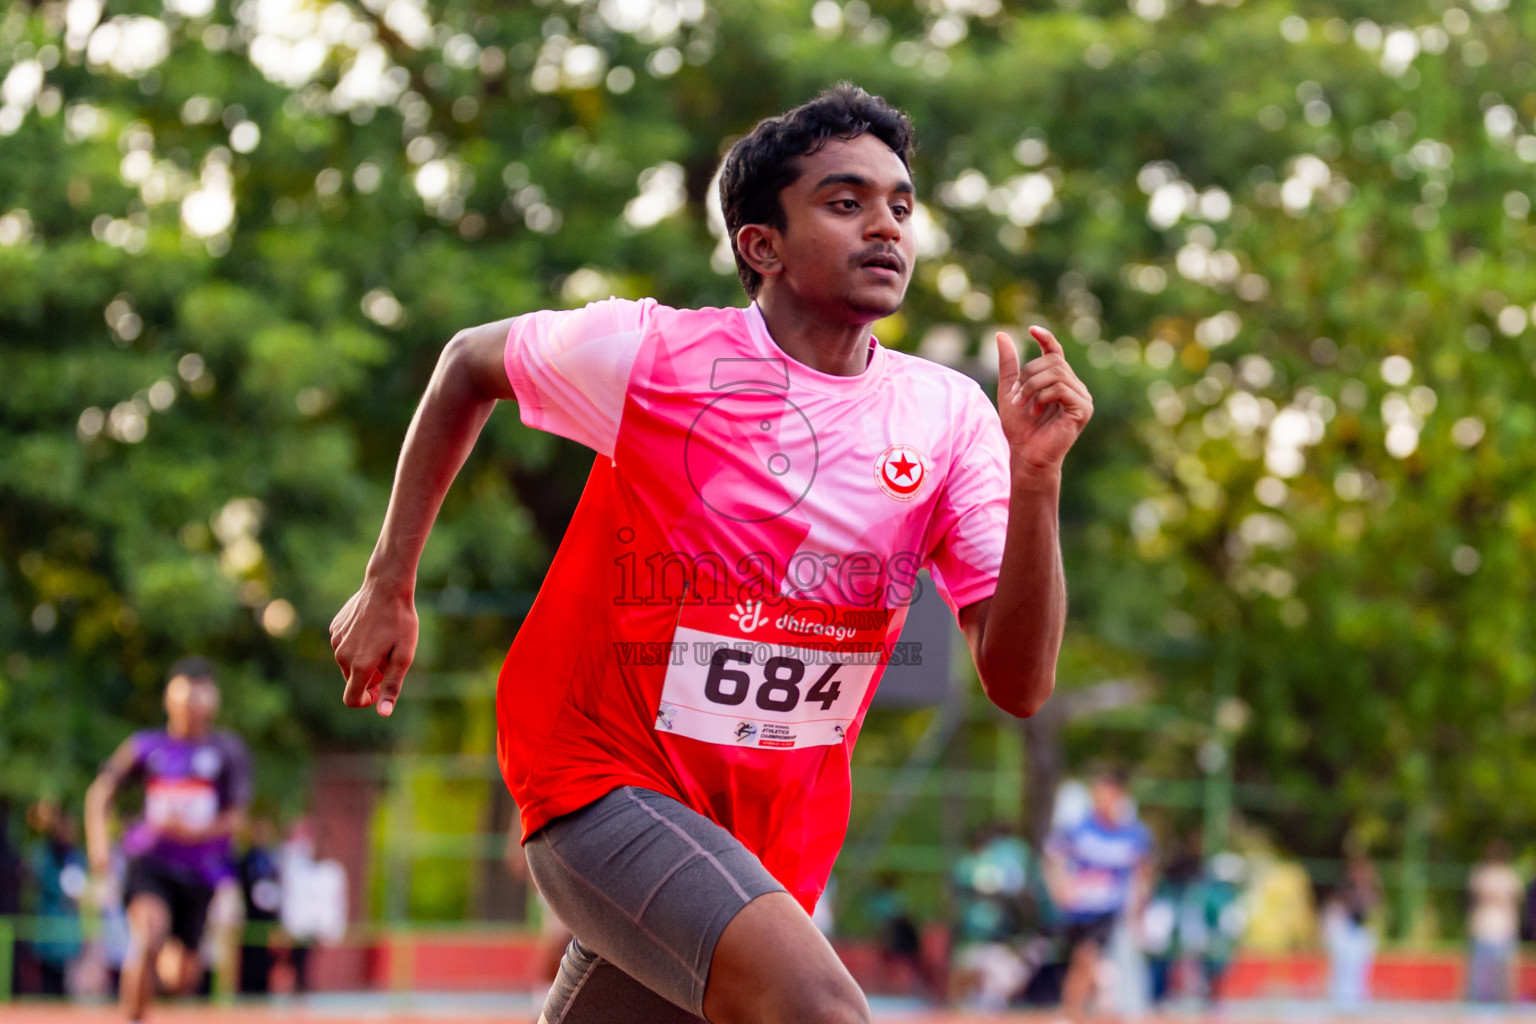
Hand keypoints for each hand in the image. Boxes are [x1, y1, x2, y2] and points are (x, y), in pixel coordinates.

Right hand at [330, 578, 418, 716]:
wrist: (386, 586)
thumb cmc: (400, 622)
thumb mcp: (404, 656)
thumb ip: (392, 686)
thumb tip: (383, 713)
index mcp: (359, 665)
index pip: (351, 699)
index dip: (366, 700)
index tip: (380, 690)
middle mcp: (342, 655)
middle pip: (352, 680)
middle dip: (369, 677)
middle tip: (389, 658)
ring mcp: (336, 640)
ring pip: (348, 662)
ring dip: (363, 659)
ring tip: (382, 640)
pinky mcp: (335, 627)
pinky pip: (345, 645)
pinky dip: (357, 644)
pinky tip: (372, 628)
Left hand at [996, 326, 1092, 475]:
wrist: (1025, 456)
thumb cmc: (1019, 428)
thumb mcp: (1009, 391)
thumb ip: (1008, 365)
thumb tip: (1001, 334)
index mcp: (1058, 381)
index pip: (1055, 352)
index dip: (1046, 338)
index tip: (1031, 330)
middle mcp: (1074, 386)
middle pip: (1052, 362)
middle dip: (1028, 376)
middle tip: (1016, 397)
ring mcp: (1082, 398)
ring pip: (1057, 373)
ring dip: (1032, 387)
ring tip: (1024, 405)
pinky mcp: (1083, 409)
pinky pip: (1061, 388)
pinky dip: (1043, 397)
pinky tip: (1036, 411)